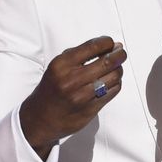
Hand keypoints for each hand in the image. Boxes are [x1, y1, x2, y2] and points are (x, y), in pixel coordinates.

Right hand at [19, 36, 125, 158]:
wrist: (41, 118)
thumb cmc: (52, 88)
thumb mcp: (58, 66)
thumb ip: (81, 55)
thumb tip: (111, 45)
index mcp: (62, 65)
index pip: (92, 47)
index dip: (107, 43)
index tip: (111, 43)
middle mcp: (72, 80)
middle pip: (107, 62)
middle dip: (119, 55)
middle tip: (121, 53)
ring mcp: (82, 96)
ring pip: (113, 77)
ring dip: (118, 70)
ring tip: (116, 67)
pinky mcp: (90, 109)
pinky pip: (112, 92)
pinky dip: (116, 83)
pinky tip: (112, 81)